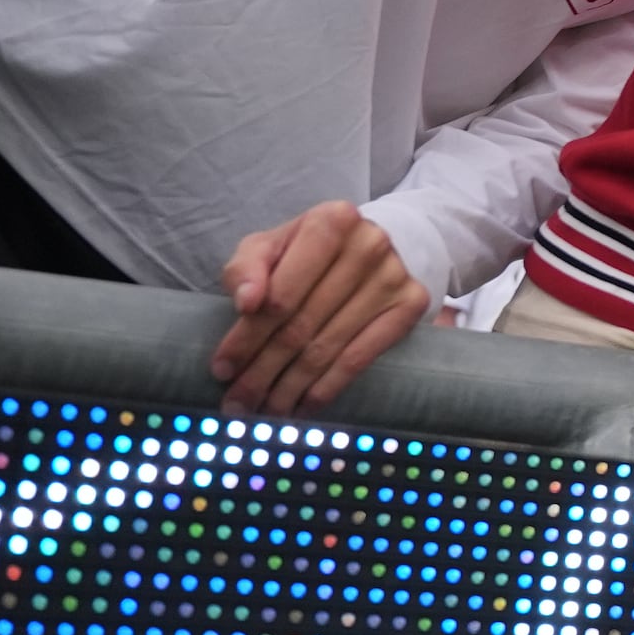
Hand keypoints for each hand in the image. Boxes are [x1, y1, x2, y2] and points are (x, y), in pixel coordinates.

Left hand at [212, 201, 431, 413]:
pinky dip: (327, 388)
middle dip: (262, 371)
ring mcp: (393, 277)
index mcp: (330, 222)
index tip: (221, 369)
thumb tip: (245, 302)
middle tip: (237, 403)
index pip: (279, 296)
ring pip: (328, 347)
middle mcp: (367, 246)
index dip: (246, 338)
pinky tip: (302, 406)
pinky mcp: (411, 304)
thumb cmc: (307, 252)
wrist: (371, 245)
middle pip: (301, 326)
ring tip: (263, 412)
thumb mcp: (271, 246)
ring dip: (290, 387)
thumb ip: (247, 268)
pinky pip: (361, 357)